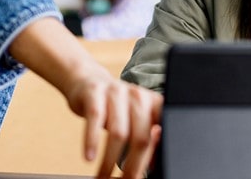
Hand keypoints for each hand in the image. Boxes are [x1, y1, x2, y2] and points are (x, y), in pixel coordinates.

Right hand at [8, 17, 161, 178]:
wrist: (87, 81)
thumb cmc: (115, 107)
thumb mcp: (135, 118)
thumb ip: (147, 137)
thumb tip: (153, 165)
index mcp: (154, 103)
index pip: (163, 131)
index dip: (157, 156)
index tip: (148, 173)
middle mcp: (138, 96)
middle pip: (141, 137)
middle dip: (134, 166)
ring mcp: (116, 92)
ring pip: (118, 132)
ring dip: (109, 160)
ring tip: (103, 176)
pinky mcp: (95, 93)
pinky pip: (95, 120)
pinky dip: (92, 142)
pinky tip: (89, 157)